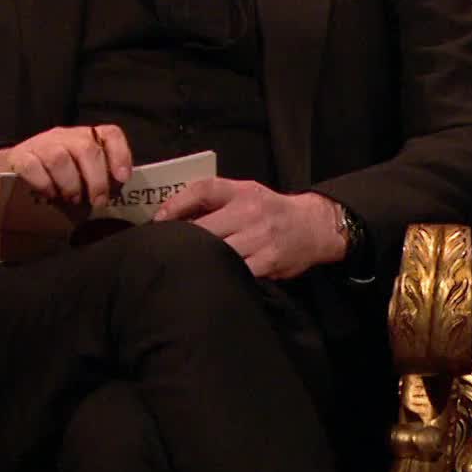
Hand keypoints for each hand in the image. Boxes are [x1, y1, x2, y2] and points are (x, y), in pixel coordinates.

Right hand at [0, 124, 132, 206]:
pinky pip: (34, 167)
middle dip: (96, 178)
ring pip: (61, 158)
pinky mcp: (20, 156)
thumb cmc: (51, 175)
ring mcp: (41, 144)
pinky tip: (49, 195)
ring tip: (72, 199)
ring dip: (71, 183)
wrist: (6, 171)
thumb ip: (95, 177)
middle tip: (98, 201)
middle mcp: (65, 136)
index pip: (109, 134)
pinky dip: (45, 184)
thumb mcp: (76, 172)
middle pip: (87, 149)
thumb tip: (116, 196)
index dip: (120, 154)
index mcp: (84, 137)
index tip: (123, 178)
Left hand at [153, 178, 345, 278]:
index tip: (158, 221)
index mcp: (242, 192)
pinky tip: (210, 282)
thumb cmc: (271, 211)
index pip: (204, 190)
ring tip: (182, 271)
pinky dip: (222, 277)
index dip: (176, 204)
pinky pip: (237, 273)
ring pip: (218, 254)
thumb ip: (213, 201)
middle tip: (163, 254)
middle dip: (183, 243)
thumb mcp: (245, 194)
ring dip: (199, 263)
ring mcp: (260, 238)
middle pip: (204, 229)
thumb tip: (169, 217)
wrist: (314, 226)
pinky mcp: (268, 262)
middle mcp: (250, 212)